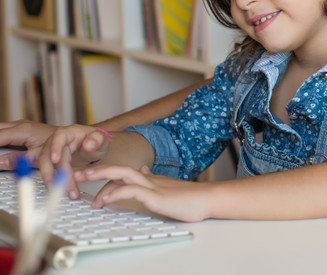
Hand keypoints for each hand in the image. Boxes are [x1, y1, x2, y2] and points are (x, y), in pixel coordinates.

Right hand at [0, 120, 57, 169]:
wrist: (73, 138)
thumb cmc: (59, 146)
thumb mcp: (38, 156)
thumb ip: (18, 159)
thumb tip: (0, 162)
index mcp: (23, 130)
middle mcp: (19, 125)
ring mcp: (19, 126)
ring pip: (0, 130)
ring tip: (2, 153)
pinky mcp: (20, 130)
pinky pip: (4, 133)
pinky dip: (1, 140)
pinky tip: (3, 151)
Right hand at [35, 125, 111, 198]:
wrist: (92, 146)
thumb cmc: (95, 141)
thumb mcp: (101, 139)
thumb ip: (97, 140)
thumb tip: (88, 145)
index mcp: (69, 133)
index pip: (59, 137)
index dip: (55, 148)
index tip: (55, 160)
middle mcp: (55, 141)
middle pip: (47, 155)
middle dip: (51, 172)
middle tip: (59, 186)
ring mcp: (50, 151)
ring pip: (43, 165)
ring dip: (48, 179)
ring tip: (57, 192)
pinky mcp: (48, 160)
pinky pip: (40, 168)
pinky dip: (41, 177)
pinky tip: (46, 188)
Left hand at [74, 165, 210, 221]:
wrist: (207, 199)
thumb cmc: (190, 198)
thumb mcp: (168, 188)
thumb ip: (153, 181)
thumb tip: (143, 171)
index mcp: (150, 179)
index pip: (123, 172)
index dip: (105, 172)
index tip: (89, 174)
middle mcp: (149, 179)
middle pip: (118, 168)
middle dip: (96, 170)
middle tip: (77, 174)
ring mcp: (152, 186)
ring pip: (122, 174)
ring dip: (100, 176)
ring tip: (83, 181)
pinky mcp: (155, 196)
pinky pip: (132, 190)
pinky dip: (116, 191)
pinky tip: (106, 198)